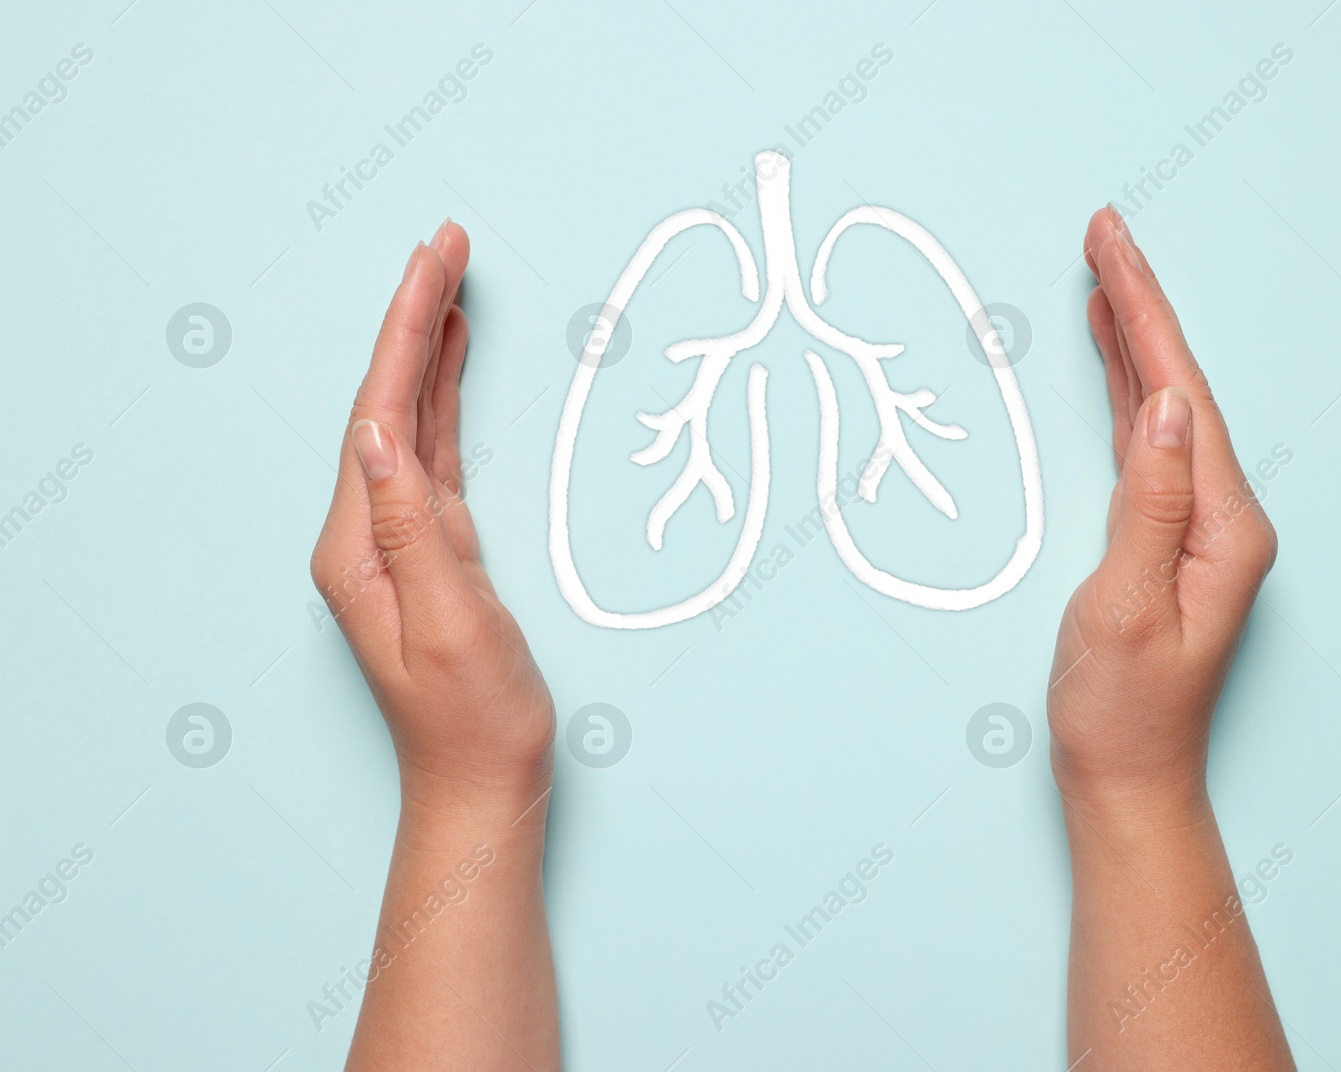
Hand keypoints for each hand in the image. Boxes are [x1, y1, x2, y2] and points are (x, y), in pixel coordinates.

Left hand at [310, 221, 553, 817]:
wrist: (482, 783)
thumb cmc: (475, 718)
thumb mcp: (451, 622)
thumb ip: (413, 526)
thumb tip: (378, 434)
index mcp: (361, 545)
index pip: (379, 413)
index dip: (407, 329)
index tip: (436, 260)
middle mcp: (366, 533)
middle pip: (385, 401)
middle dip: (414, 317)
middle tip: (446, 241)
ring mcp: (397, 538)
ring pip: (408, 419)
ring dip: (427, 348)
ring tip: (449, 281)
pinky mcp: (432, 547)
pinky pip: (432, 452)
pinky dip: (442, 399)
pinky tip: (451, 364)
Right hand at [1047, 206, 1276, 825]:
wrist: (1124, 778)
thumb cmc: (1122, 710)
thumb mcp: (1128, 608)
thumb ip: (1149, 504)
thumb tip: (1166, 409)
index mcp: (1223, 525)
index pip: (1182, 395)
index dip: (1143, 314)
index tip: (1111, 249)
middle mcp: (1222, 516)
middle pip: (1179, 386)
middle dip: (1138, 306)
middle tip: (1103, 233)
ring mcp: (1196, 525)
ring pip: (1163, 407)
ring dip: (1132, 340)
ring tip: (1102, 278)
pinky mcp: (1165, 536)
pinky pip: (1146, 443)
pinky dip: (1126, 392)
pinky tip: (1112, 363)